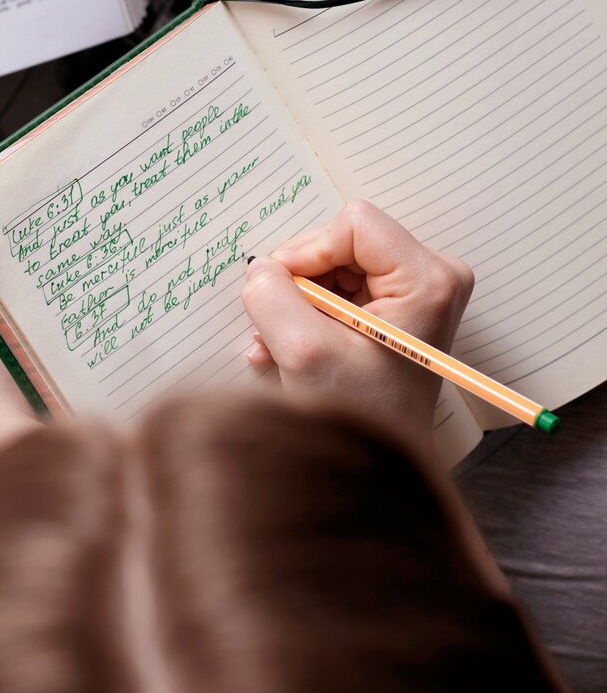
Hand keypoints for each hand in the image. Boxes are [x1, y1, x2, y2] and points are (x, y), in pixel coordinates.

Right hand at [242, 201, 473, 438]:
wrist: (382, 468)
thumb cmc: (361, 419)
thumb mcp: (305, 353)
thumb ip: (272, 297)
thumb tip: (260, 268)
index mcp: (427, 280)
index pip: (353, 225)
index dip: (308, 252)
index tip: (284, 290)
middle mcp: (432, 277)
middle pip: (344, 242)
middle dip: (303, 282)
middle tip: (281, 326)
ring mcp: (417, 292)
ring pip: (336, 264)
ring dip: (300, 302)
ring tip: (280, 344)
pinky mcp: (398, 307)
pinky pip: (341, 286)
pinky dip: (310, 313)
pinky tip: (291, 347)